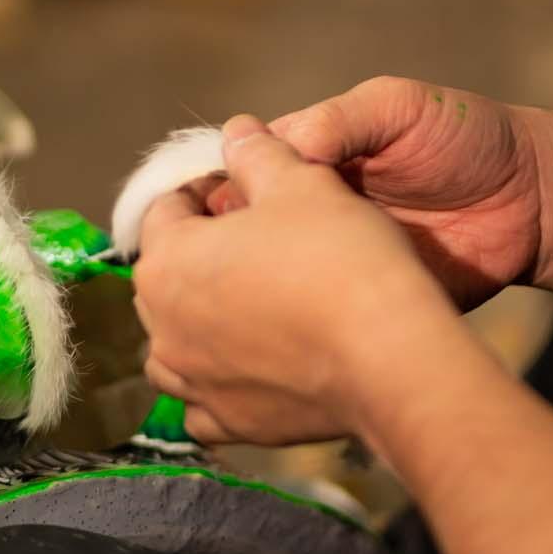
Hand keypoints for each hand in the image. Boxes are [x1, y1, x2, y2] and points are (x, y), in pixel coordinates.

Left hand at [138, 118, 458, 445]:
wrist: (389, 357)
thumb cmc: (342, 260)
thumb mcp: (301, 182)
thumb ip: (258, 153)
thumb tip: (236, 131)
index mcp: (168, 260)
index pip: (165, 210)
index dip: (202, 192)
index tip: (240, 189)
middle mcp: (163, 326)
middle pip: (166, 277)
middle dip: (199, 256)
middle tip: (254, 244)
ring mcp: (192, 381)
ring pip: (173, 344)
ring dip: (197, 322)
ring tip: (248, 304)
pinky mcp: (229, 422)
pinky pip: (203, 403)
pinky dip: (217, 385)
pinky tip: (249, 369)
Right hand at [227, 76, 546, 309]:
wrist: (534, 200)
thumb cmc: (464, 138)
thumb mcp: (397, 107)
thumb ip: (336, 120)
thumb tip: (267, 149)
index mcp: (301, 163)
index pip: (233, 177)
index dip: (213, 193)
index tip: (209, 211)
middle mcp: (302, 217)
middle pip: (238, 238)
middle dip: (226, 251)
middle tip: (237, 261)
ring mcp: (327, 265)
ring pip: (268, 285)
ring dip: (256, 293)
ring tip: (261, 297)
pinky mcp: (356, 305)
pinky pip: (317, 319)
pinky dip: (299, 325)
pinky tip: (292, 328)